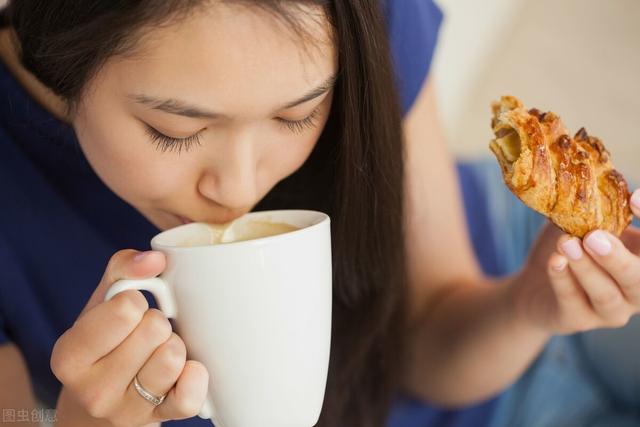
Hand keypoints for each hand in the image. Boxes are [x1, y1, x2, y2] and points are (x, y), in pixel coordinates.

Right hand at [51, 250, 208, 426]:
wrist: (99, 404)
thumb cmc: (105, 342)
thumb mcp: (102, 302)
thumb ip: (123, 268)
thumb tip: (155, 259)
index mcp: (70, 354)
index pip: (125, 309)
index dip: (136, 302)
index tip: (128, 312)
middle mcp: (92, 389)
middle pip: (155, 329)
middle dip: (157, 323)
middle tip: (145, 334)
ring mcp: (125, 411)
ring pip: (173, 357)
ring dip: (175, 346)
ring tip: (158, 352)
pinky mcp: (157, 421)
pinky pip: (189, 397)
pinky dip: (195, 376)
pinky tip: (186, 369)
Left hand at [514, 190, 639, 333]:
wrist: (534, 286)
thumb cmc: (570, 247)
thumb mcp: (583, 223)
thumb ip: (594, 208)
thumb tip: (591, 176)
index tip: (634, 198)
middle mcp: (636, 290)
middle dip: (619, 259)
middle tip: (594, 237)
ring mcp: (609, 310)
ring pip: (606, 295)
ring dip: (587, 268)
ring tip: (567, 243)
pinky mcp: (577, 320)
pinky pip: (573, 303)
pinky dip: (563, 280)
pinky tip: (554, 261)